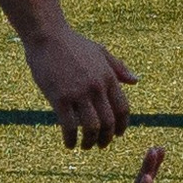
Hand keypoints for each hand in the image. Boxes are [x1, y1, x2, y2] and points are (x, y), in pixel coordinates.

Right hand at [24, 20, 135, 150]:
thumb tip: (136, 81)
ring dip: (90, 142)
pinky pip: (69, 126)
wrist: (47, 36)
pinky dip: (71, 139)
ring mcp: (79, 93)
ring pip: (92, 128)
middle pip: (109, 122)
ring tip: (85, 146)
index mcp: (108, 77)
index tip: (117, 135)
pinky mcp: (60, 98)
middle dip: (107, 139)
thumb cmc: (72, 43)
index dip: (122, 126)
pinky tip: (69, 144)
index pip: (122, 109)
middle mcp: (96, 87)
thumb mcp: (100, 52)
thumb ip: (118, 68)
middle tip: (101, 146)